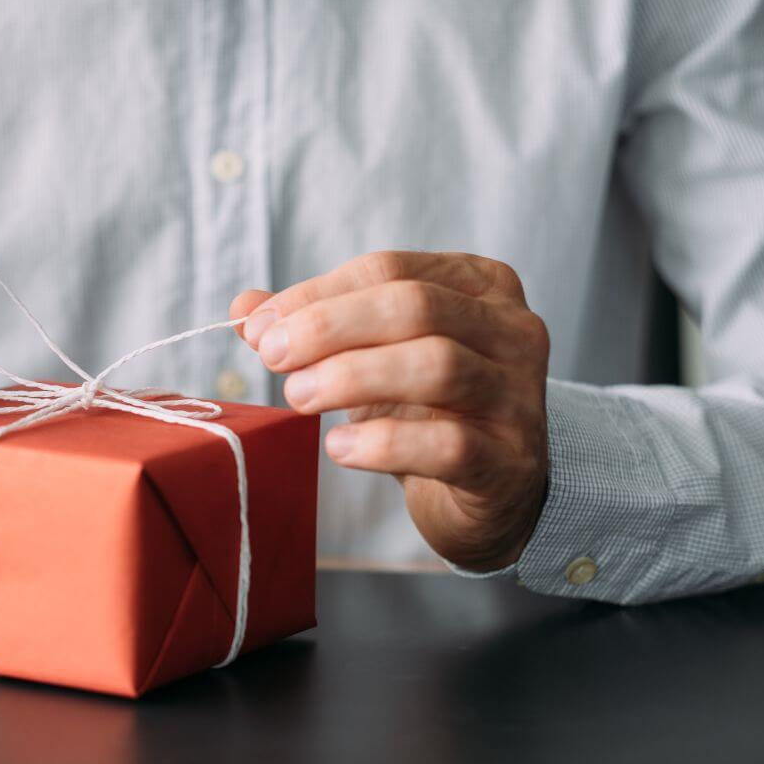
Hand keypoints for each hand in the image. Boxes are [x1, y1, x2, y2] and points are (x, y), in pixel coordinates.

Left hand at [231, 252, 549, 570]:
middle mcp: (513, 331)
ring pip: (437, 366)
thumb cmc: (428, 410)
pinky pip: (447, 444)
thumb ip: (315, 327)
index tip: (260, 327)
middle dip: (329, 327)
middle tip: (273, 357)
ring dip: (351, 377)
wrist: (492, 493)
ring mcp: (519, 397)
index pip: (389, 270)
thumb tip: (245, 306)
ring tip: (299, 397)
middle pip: (416, 306)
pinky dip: (382, 443)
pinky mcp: (508, 462)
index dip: (316, 294)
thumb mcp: (373, 356)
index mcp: (480, 285)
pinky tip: (339, 447)